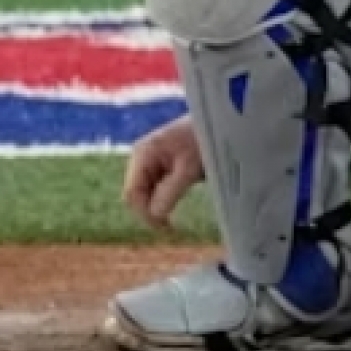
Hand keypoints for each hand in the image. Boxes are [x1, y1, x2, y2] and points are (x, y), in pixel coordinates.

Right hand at [122, 114, 203, 231]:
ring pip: (144, 192)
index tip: (164, 227)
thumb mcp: (188, 169)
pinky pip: (154, 187)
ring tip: (172, 219)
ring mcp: (150, 160)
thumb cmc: (203, 141)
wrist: (218, 123)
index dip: (144, 212)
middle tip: (169, 227)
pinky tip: (174, 204)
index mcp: (143, 154)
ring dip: (156, 205)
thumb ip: (169, 192)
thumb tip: (154, 215)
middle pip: (135, 193)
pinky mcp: (161, 164)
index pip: (132, 192)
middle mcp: (141, 157)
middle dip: (148, 210)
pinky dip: (162, 199)